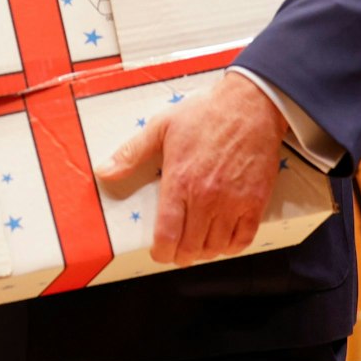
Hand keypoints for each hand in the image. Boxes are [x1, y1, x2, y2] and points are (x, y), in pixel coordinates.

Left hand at [94, 72, 288, 266]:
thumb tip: (105, 171)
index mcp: (180, 181)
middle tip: (177, 251)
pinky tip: (223, 240)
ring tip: (198, 245)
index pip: (167, 235)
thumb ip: (131, 153)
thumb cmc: (207, 113)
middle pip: (191, 247)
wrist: (250, 105)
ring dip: (204, 252)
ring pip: (216, 247)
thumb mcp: (161, 127)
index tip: (159, 252)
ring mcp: (233, 202)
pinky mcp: (255, 202)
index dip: (161, 252)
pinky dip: (232, 247)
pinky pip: (243, 239)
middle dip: (180, 255)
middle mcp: (206, 197)